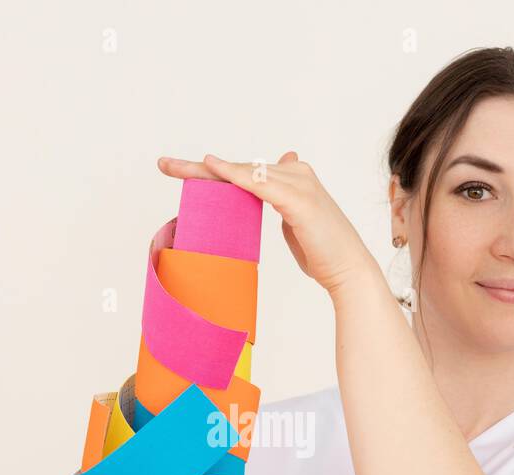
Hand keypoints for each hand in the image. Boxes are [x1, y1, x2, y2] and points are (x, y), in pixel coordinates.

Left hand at [157, 151, 378, 295]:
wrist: (348, 270)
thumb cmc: (323, 253)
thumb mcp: (297, 222)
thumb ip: (282, 201)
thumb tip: (269, 185)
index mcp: (294, 178)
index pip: (247, 170)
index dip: (215, 170)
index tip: (180, 170)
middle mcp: (297, 174)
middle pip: (240, 167)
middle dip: (200, 168)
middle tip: (164, 165)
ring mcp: (299, 184)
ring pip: (245, 171)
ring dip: (207, 169)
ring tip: (173, 168)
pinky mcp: (298, 200)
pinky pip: (259, 183)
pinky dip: (235, 174)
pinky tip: (212, 166)